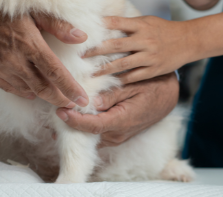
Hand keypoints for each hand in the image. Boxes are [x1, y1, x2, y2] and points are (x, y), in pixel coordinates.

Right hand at [0, 0, 89, 107]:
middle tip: (72, 103)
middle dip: (59, 98)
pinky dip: (23, 91)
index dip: (70, 88)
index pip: (55, 72)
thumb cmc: (5, 6)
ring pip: (26, 90)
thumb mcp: (34, 10)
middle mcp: (14, 59)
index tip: (83, 100)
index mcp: (29, 43)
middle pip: (42, 87)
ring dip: (42, 95)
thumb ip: (58, 26)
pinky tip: (32, 91)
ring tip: (56, 97)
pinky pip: (9, 87)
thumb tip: (82, 37)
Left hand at [56, 72, 178, 146]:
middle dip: (70, 123)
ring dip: (76, 125)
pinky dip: (85, 126)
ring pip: (91, 136)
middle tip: (54, 108)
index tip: (61, 111)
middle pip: (88, 134)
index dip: (74, 120)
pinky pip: (97, 134)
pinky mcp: (117, 134)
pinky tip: (74, 114)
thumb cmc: (153, 86)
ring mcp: (118, 136)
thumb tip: (93, 102)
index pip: (93, 126)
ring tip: (60, 111)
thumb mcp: (134, 85)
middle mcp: (119, 133)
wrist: (168, 95)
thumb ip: (113, 94)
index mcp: (123, 121)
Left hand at [83, 16, 192, 83]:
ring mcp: (149, 56)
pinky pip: (134, 76)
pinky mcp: (154, 69)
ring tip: (91, 73)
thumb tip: (104, 23)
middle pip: (116, 45)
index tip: (85, 31)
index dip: (101, 26)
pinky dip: (121, 79)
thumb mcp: (147, 21)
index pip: (117, 23)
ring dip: (105, 69)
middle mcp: (144, 40)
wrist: (188, 40)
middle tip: (81, 55)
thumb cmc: (164, 29)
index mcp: (141, 25)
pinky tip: (110, 82)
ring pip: (123, 64)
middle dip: (96, 50)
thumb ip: (128, 24)